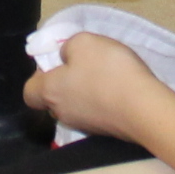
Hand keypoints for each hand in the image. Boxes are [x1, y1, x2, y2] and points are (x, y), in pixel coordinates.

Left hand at [23, 32, 174, 141]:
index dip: (38, 76)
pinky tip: (119, 88)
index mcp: (50, 92)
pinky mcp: (106, 131)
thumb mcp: (84, 42)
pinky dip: (103, 101)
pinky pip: (96, 112)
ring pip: (76, 105)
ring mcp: (85, 125)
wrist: (145, 108)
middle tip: (84, 65)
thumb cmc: (108, 71)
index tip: (57, 61)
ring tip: (106, 75)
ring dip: (86, 91)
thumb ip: (68, 47)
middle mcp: (62, 113)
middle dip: (64, 82)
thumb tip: (65, 58)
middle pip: (53, 99)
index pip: (29, 92)